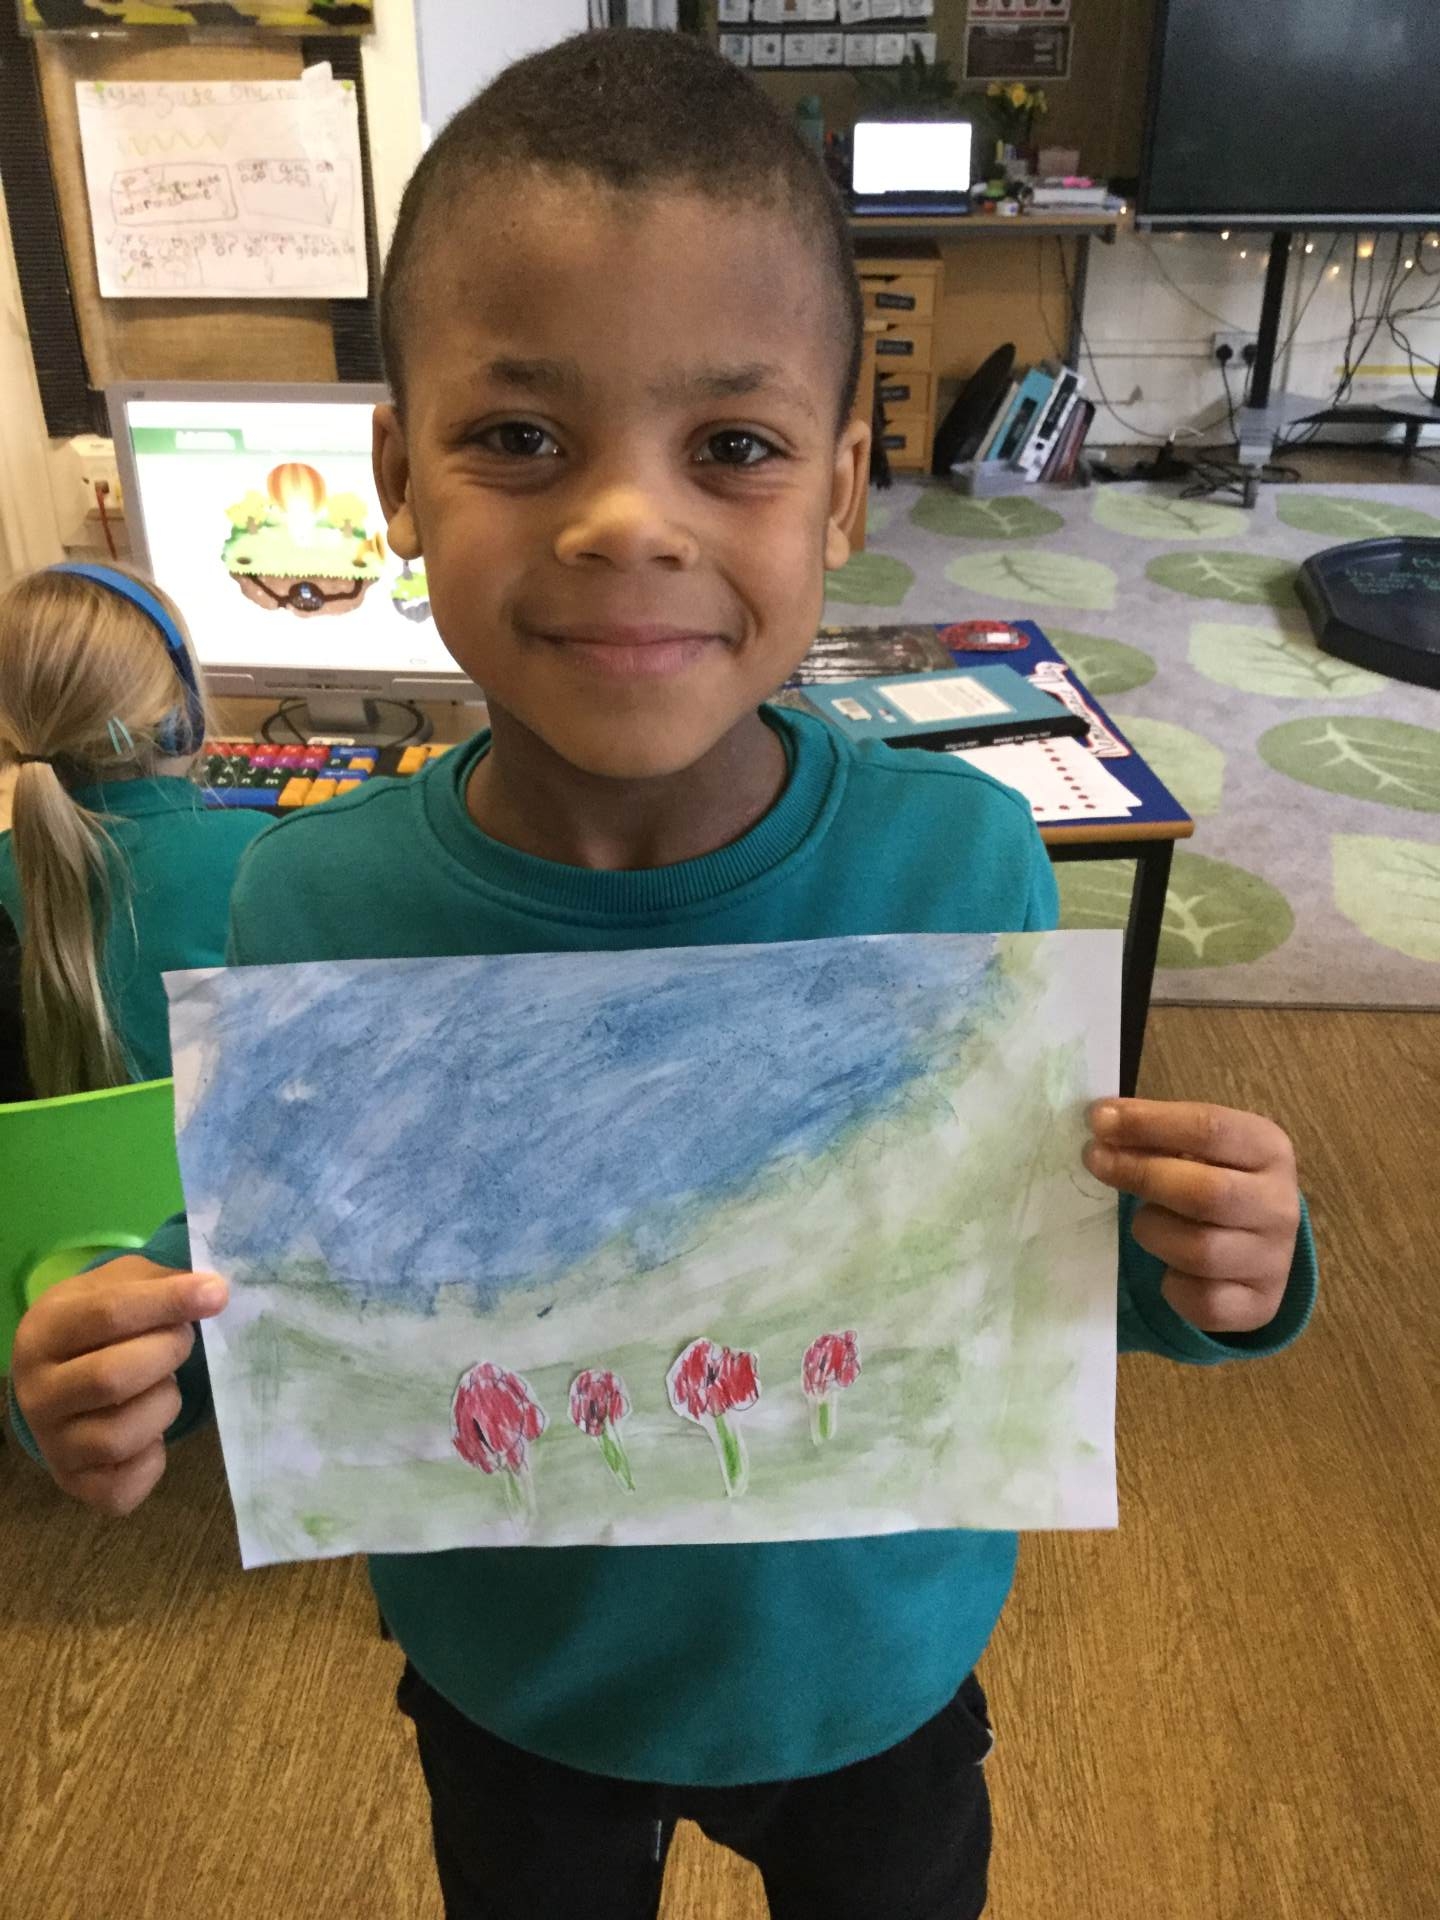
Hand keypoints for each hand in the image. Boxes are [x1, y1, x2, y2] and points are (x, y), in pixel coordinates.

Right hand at [10, 1257, 227, 1515]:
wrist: (63, 1376)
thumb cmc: (102, 1323)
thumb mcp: (120, 1284)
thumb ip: (161, 1283)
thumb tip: (212, 1291)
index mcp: (43, 1332)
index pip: (108, 1314)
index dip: (169, 1302)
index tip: (217, 1293)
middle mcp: (36, 1393)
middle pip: (113, 1377)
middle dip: (168, 1353)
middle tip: (183, 1340)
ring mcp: (51, 1444)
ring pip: (120, 1436)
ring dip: (164, 1405)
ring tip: (163, 1385)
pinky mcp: (74, 1483)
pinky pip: (123, 1487)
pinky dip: (153, 1460)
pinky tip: (153, 1432)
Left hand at [1083, 1099, 1299, 1334]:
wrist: (1257, 1242)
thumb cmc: (1214, 1179)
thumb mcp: (1197, 1148)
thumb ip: (1156, 1135)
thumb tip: (1103, 1122)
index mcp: (1269, 1150)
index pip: (1210, 1129)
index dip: (1149, 1123)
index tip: (1099, 1120)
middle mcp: (1280, 1205)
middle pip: (1205, 1192)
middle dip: (1140, 1175)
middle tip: (1095, 1161)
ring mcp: (1273, 1259)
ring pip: (1200, 1250)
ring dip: (1154, 1232)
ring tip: (1144, 1222)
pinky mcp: (1259, 1304)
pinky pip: (1203, 1300)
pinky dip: (1173, 1286)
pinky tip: (1169, 1269)